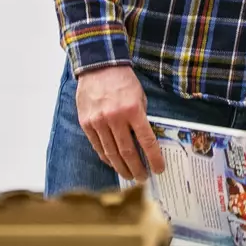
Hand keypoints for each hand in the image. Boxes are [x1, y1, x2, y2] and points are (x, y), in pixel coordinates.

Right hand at [76, 65, 164, 181]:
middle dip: (137, 168)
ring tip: (129, 175)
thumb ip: (141, 118)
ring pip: (111, 153)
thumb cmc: (123, 81)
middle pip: (127, 152)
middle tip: (143, 178)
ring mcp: (98, 122)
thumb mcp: (140, 96)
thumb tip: (145, 141)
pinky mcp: (86, 123)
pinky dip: (106, 158)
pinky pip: (97, 146)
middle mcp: (114, 118)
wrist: (98, 67)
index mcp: (132, 110)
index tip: (159, 169)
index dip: (154, 158)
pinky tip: (113, 163)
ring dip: (121, 168)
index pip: (146, 141)